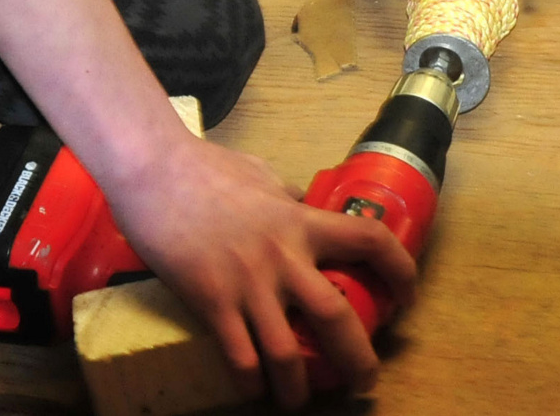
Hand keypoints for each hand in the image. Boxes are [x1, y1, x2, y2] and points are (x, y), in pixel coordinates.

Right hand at [103, 135, 416, 409]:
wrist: (153, 171)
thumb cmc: (206, 167)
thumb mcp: (262, 176)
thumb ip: (288, 199)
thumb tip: (303, 208)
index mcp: (301, 220)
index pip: (370, 242)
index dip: (401, 271)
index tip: (406, 295)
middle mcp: (283, 256)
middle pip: (338, 318)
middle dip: (359, 359)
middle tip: (364, 378)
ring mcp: (247, 283)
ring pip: (287, 353)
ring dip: (299, 388)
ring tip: (300, 401)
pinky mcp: (210, 301)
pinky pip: (239, 357)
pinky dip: (250, 382)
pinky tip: (252, 388)